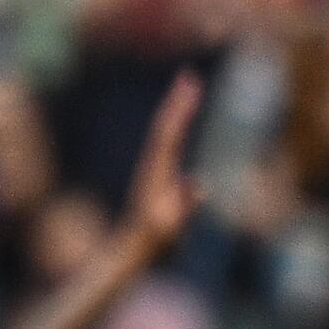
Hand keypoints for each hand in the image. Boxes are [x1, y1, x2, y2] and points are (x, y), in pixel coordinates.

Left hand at [122, 69, 204, 256]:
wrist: (131, 252)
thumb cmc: (154, 244)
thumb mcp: (171, 227)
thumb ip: (184, 206)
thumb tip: (197, 184)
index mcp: (158, 174)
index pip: (170, 135)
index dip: (180, 111)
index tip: (190, 89)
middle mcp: (153, 167)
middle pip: (166, 127)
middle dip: (178, 101)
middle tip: (189, 76)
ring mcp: (154, 171)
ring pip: (165, 134)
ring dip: (176, 111)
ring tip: (187, 89)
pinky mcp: (156, 178)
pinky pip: (167, 146)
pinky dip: (176, 129)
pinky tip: (180, 122)